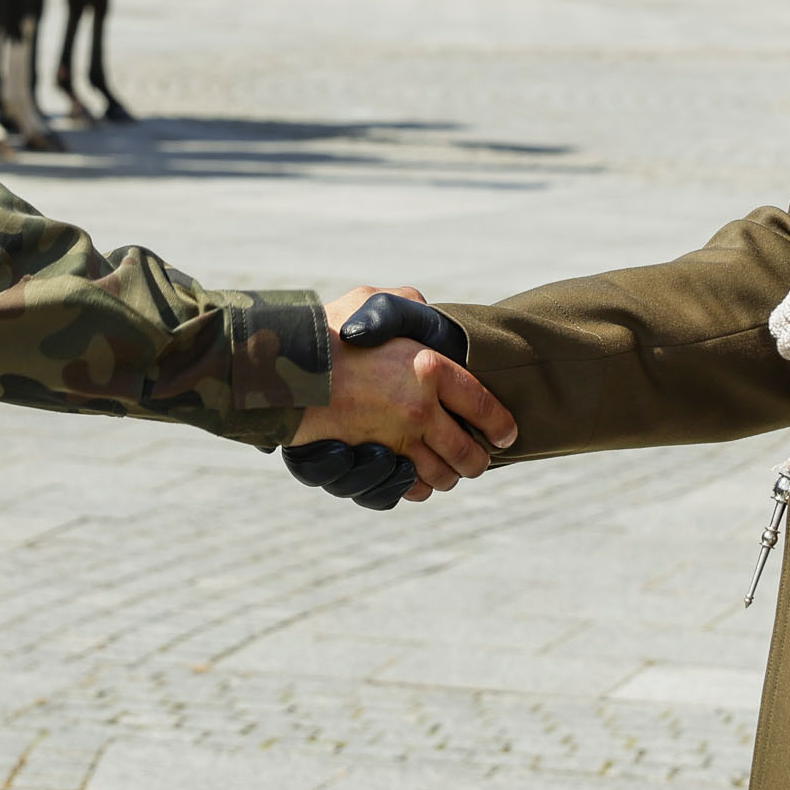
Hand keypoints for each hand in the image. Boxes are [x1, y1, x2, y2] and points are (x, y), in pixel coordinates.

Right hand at [297, 287, 517, 501]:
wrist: (281, 365)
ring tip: (448, 472)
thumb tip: (424, 309)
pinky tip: (414, 479)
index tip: (508, 435)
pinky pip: (404, 488)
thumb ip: (404, 306)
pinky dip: (413, 488)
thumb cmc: (325, 330)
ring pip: (440, 476)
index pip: (482, 404)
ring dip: (448, 477)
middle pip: (469, 452)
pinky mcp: (369, 460)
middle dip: (478, 462)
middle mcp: (419, 409)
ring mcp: (395, 440)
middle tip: (479, 460)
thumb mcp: (370, 302)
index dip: (500, 424)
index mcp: (429, 368)